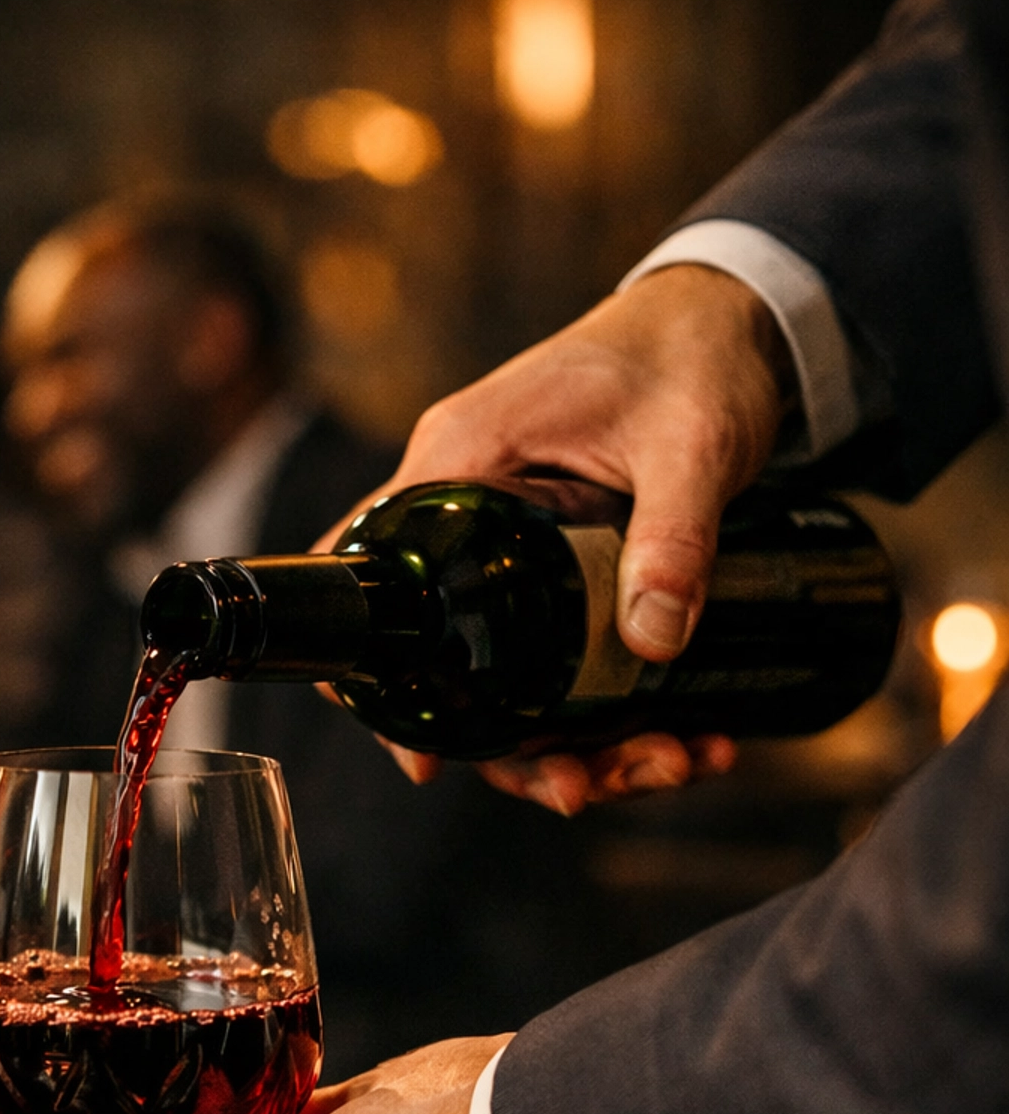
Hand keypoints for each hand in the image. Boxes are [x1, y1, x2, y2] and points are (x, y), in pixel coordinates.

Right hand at [322, 264, 790, 814]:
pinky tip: (688, 737)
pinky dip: (613, 714)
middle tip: (587, 791)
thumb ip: (674, 537)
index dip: (388, 689)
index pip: (377, 581)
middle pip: (449, 663)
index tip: (428, 765)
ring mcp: (507, 543)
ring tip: (671, 765)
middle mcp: (465, 509)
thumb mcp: (692, 446)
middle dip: (519, 751)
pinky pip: (555, 660)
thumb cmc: (693, 356)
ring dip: (581, 747)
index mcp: (459, 463)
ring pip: (510, 680)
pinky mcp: (553, 566)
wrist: (736, 322)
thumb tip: (654, 642)